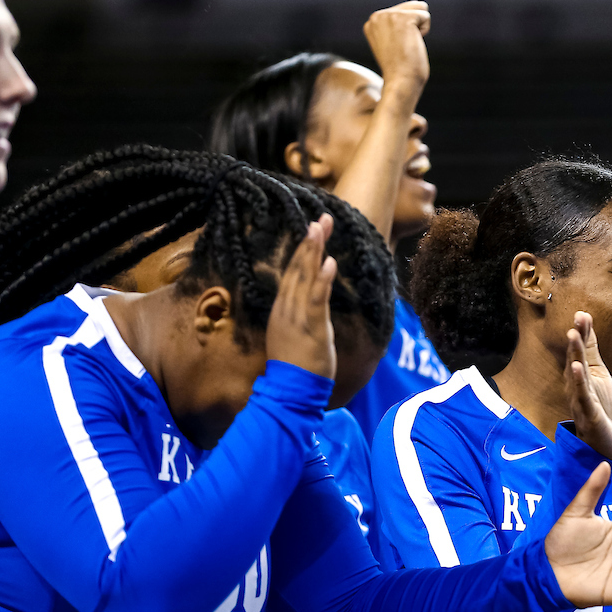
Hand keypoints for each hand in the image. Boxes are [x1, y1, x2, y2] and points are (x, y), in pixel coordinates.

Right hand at [265, 214, 337, 378]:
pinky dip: (322, 280)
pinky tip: (329, 262)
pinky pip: (316, 300)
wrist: (290, 392)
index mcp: (282, 309)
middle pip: (298, 269)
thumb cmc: (295, 368)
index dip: (303, 250)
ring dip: (313, 252)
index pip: (293, 273)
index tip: (312, 229)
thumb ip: (300, 316)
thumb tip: (310, 303)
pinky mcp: (311, 328)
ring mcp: (297, 317)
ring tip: (320, 228)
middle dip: (309, 242)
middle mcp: (287, 309)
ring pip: (305, 278)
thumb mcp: (294, 336)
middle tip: (320, 218)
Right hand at [363, 1, 430, 91]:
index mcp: (372, 23)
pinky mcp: (403, 18)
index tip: (397, 48)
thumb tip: (418, 5)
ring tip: (408, 44)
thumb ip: (396, 25)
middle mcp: (377, 16)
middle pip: (411, 6)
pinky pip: (425, 15)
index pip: (401, 11)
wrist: (400, 82)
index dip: (406, 31)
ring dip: (420, 27)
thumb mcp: (392, 43)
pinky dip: (425, 30)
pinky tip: (413, 43)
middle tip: (404, 47)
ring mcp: (388, 15)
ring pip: (420, 8)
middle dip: (414, 27)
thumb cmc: (400, 68)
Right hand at [564, 311, 611, 460]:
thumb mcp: (598, 373)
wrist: (604, 441)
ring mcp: (580, 399)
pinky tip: (577, 367)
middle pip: (575, 358)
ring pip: (576, 374)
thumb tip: (586, 323)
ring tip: (573, 335)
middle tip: (577, 319)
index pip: (580, 351)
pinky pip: (582, 395)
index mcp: (580, 376)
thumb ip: (591, 351)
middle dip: (576, 339)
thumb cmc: (600, 406)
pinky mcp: (588, 413)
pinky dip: (579, 380)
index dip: (581, 333)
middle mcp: (576, 386)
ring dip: (574, 354)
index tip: (582, 313)